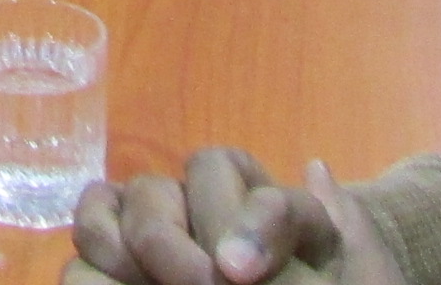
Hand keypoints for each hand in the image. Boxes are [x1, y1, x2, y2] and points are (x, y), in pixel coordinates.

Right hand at [64, 155, 402, 282]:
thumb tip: (315, 167)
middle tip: (203, 284)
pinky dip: (92, 278)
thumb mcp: (362, 271)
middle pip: (149, 192)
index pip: (223, 172)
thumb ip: (349, 228)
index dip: (236, 218)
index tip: (241, 272)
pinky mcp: (113, 276)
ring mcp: (142, 244)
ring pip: (99, 218)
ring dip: (118, 250)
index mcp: (246, 195)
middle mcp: (185, 207)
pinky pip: (78, 265)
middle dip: (165, 239)